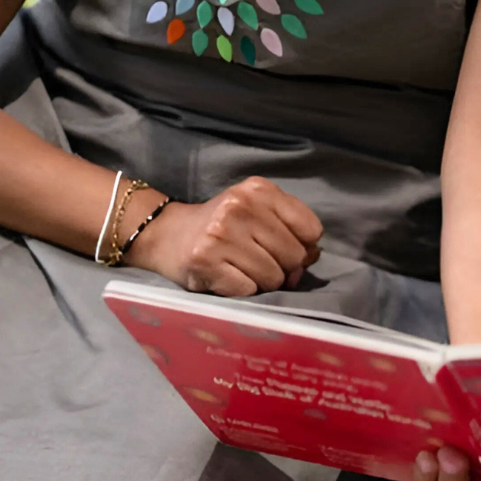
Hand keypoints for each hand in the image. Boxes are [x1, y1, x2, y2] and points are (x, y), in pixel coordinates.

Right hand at [127, 177, 321, 295]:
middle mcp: (239, 207)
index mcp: (258, 189)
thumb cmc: (224, 226)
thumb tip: (312, 257)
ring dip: (263, 282)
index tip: (284, 248)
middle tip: (260, 262)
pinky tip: (227, 276)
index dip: (303, 246)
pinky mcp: (205, 262)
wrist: (169, 235)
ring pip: (273, 277)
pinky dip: (243, 290)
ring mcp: (220, 234)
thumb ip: (291, 228)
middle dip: (284, 267)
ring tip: (242, 268)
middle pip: (294, 256)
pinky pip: (248, 290)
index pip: (310, 229)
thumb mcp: (258, 211)